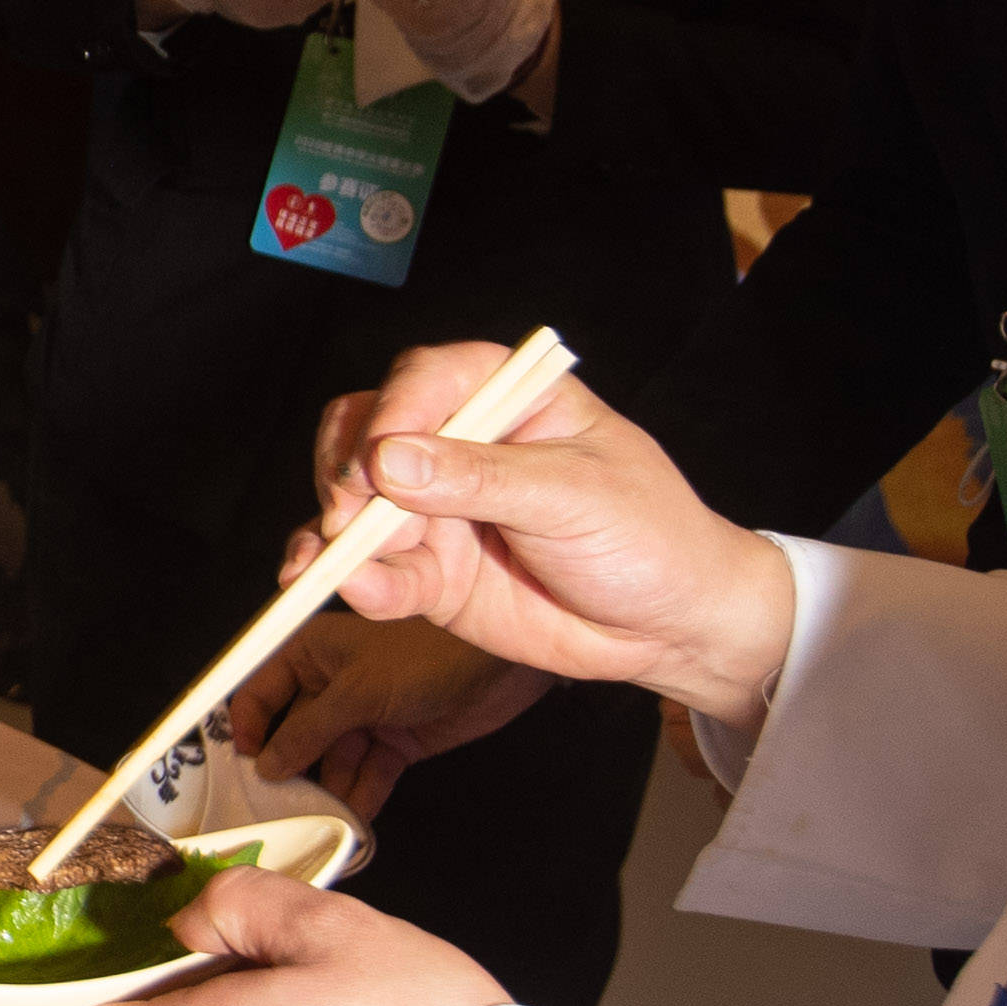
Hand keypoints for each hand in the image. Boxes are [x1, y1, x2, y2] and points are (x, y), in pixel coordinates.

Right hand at [226, 607, 552, 822]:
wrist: (502, 667)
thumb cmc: (422, 659)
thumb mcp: (356, 693)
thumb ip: (307, 732)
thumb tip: (266, 767)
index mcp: (310, 653)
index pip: (259, 692)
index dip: (247, 729)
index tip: (241, 769)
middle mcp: (331, 682)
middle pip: (293, 733)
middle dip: (287, 770)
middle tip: (273, 811)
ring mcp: (364, 714)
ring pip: (331, 760)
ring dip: (325, 791)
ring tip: (314, 825)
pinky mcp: (396, 741)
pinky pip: (366, 774)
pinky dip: (360, 797)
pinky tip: (352, 826)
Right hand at [304, 344, 800, 733]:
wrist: (669, 625)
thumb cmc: (646, 535)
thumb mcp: (574, 496)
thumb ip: (480, 479)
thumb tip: (388, 461)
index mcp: (505, 398)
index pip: (425, 380)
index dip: (392, 412)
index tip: (381, 459)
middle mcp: (458, 446)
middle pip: (365, 432)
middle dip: (348, 472)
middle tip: (356, 514)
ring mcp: (437, 510)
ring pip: (354, 502)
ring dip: (337, 530)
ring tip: (342, 563)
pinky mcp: (430, 571)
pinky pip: (372, 570)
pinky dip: (353, 581)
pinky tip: (353, 591)